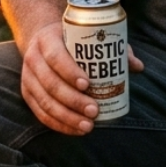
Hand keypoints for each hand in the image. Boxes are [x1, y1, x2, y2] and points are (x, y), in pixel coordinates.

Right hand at [21, 22, 143, 134]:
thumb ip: (112, 47)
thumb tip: (138, 66)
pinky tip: (75, 130)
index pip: (55, 56)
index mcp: (47, 39)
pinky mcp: (27, 94)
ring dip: (67, 117)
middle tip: (95, 110)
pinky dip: (58, 124)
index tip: (88, 84)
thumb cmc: (72, 39)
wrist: (43, 40)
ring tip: (88, 125)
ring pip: (45, 101)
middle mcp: (33, 58)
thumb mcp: (87, 36)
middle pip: (51, 83)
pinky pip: (40, 113)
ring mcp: (27, 78)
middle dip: (73, 100)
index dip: (70, 72)